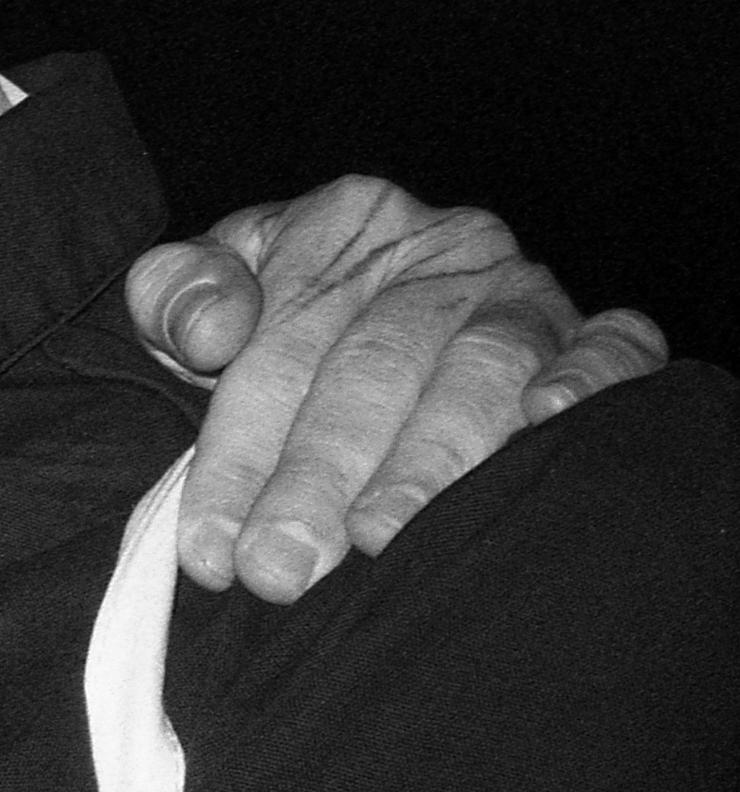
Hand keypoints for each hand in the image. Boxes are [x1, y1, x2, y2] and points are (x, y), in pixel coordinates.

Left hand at [126, 176, 667, 598]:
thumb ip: (176, 292)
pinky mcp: (593, 328)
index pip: (278, 350)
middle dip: (321, 477)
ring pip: (483, 368)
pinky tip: (544, 427)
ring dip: (432, 459)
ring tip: (382, 537)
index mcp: (341, 224)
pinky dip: (590, 380)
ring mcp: (524, 290)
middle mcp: (440, 251)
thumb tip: (206, 329)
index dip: (238, 454)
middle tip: (283, 567)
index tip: (211, 548)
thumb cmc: (273, 311)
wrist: (368, 287)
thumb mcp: (205, 287)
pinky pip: (614, 344)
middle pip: (375, 367)